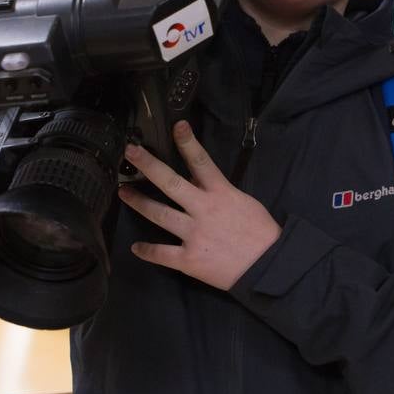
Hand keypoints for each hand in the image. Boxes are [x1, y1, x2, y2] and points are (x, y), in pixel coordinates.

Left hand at [117, 121, 281, 290]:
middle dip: (148, 166)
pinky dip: (147, 251)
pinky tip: (136, 248)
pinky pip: (162, 253)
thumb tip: (199, 180)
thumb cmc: (261, 233)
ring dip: (139, 203)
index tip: (176, 126)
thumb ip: (219, 191)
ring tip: (123, 193)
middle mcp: (203, 210)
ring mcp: (194, 234)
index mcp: (221, 194)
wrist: (270, 267)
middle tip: (131, 152)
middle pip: (170, 183)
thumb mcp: (244, 203)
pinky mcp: (189, 259)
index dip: (188, 143)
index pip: (202, 162)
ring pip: (159, 214)